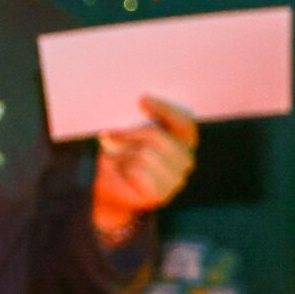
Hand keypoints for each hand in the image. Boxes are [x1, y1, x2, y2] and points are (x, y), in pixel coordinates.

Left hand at [92, 95, 198, 238]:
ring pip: (145, 154)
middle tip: (108, 133)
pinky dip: (122, 166)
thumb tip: (128, 115)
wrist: (110, 189)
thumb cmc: (121, 156)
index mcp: (185, 143)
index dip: (165, 109)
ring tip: (113, 155)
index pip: (184, 123)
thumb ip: (135, 124)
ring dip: (122, 152)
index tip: (142, 99)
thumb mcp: (128, 135)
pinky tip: (118, 169)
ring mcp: (176, 180)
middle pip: (157, 137)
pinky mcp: (161, 194)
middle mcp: (186, 161)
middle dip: (129, 133)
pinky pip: (138, 171)